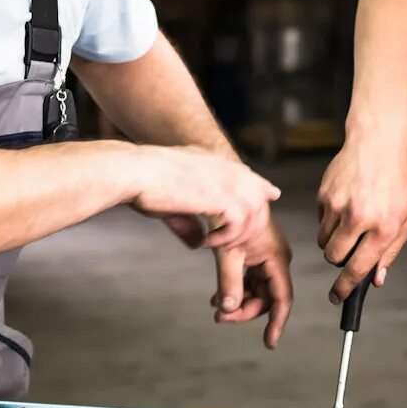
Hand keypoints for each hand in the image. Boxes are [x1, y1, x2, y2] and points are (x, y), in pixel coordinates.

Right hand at [132, 145, 280, 253]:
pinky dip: (225, 239)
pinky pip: (239, 224)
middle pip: (259, 195)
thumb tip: (198, 241)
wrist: (134, 171)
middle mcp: (225, 168)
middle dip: (254, 223)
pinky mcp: (221, 197)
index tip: (271, 196)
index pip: (249, 174)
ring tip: (217, 245)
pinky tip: (207, 243)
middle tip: (236, 245)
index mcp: (213, 162)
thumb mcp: (173, 202)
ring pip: (253, 214)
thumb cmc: (143, 183)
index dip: (261, 188)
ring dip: (237, 235)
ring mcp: (226, 181)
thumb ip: (190, 220)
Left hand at [206, 222, 294, 348]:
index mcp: (277, 258)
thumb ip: (230, 282)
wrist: (227, 192)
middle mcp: (275, 260)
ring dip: (238, 301)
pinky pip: (248, 280)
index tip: (268, 342)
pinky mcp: (253, 254)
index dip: (276, 322)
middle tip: (221, 316)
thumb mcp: (228, 253)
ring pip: (255, 291)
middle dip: (245, 310)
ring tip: (217, 307)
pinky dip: (234, 290)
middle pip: (266, 298)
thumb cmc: (233, 215)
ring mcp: (264, 258)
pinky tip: (219, 297)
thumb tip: (229, 308)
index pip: (282, 298)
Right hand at [317, 129, 406, 302]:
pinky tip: (345, 205)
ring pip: (324, 242)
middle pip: (334, 258)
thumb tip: (375, 280)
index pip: (358, 268)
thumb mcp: (406, 219)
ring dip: (334, 241)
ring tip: (350, 224)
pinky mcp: (324, 195)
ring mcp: (338, 206)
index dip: (345, 288)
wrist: (377, 145)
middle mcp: (359, 218)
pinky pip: (320, 222)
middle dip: (339, 261)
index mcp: (383, 228)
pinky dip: (329, 221)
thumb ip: (390, 252)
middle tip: (350, 250)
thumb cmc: (395, 184)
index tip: (337, 297)